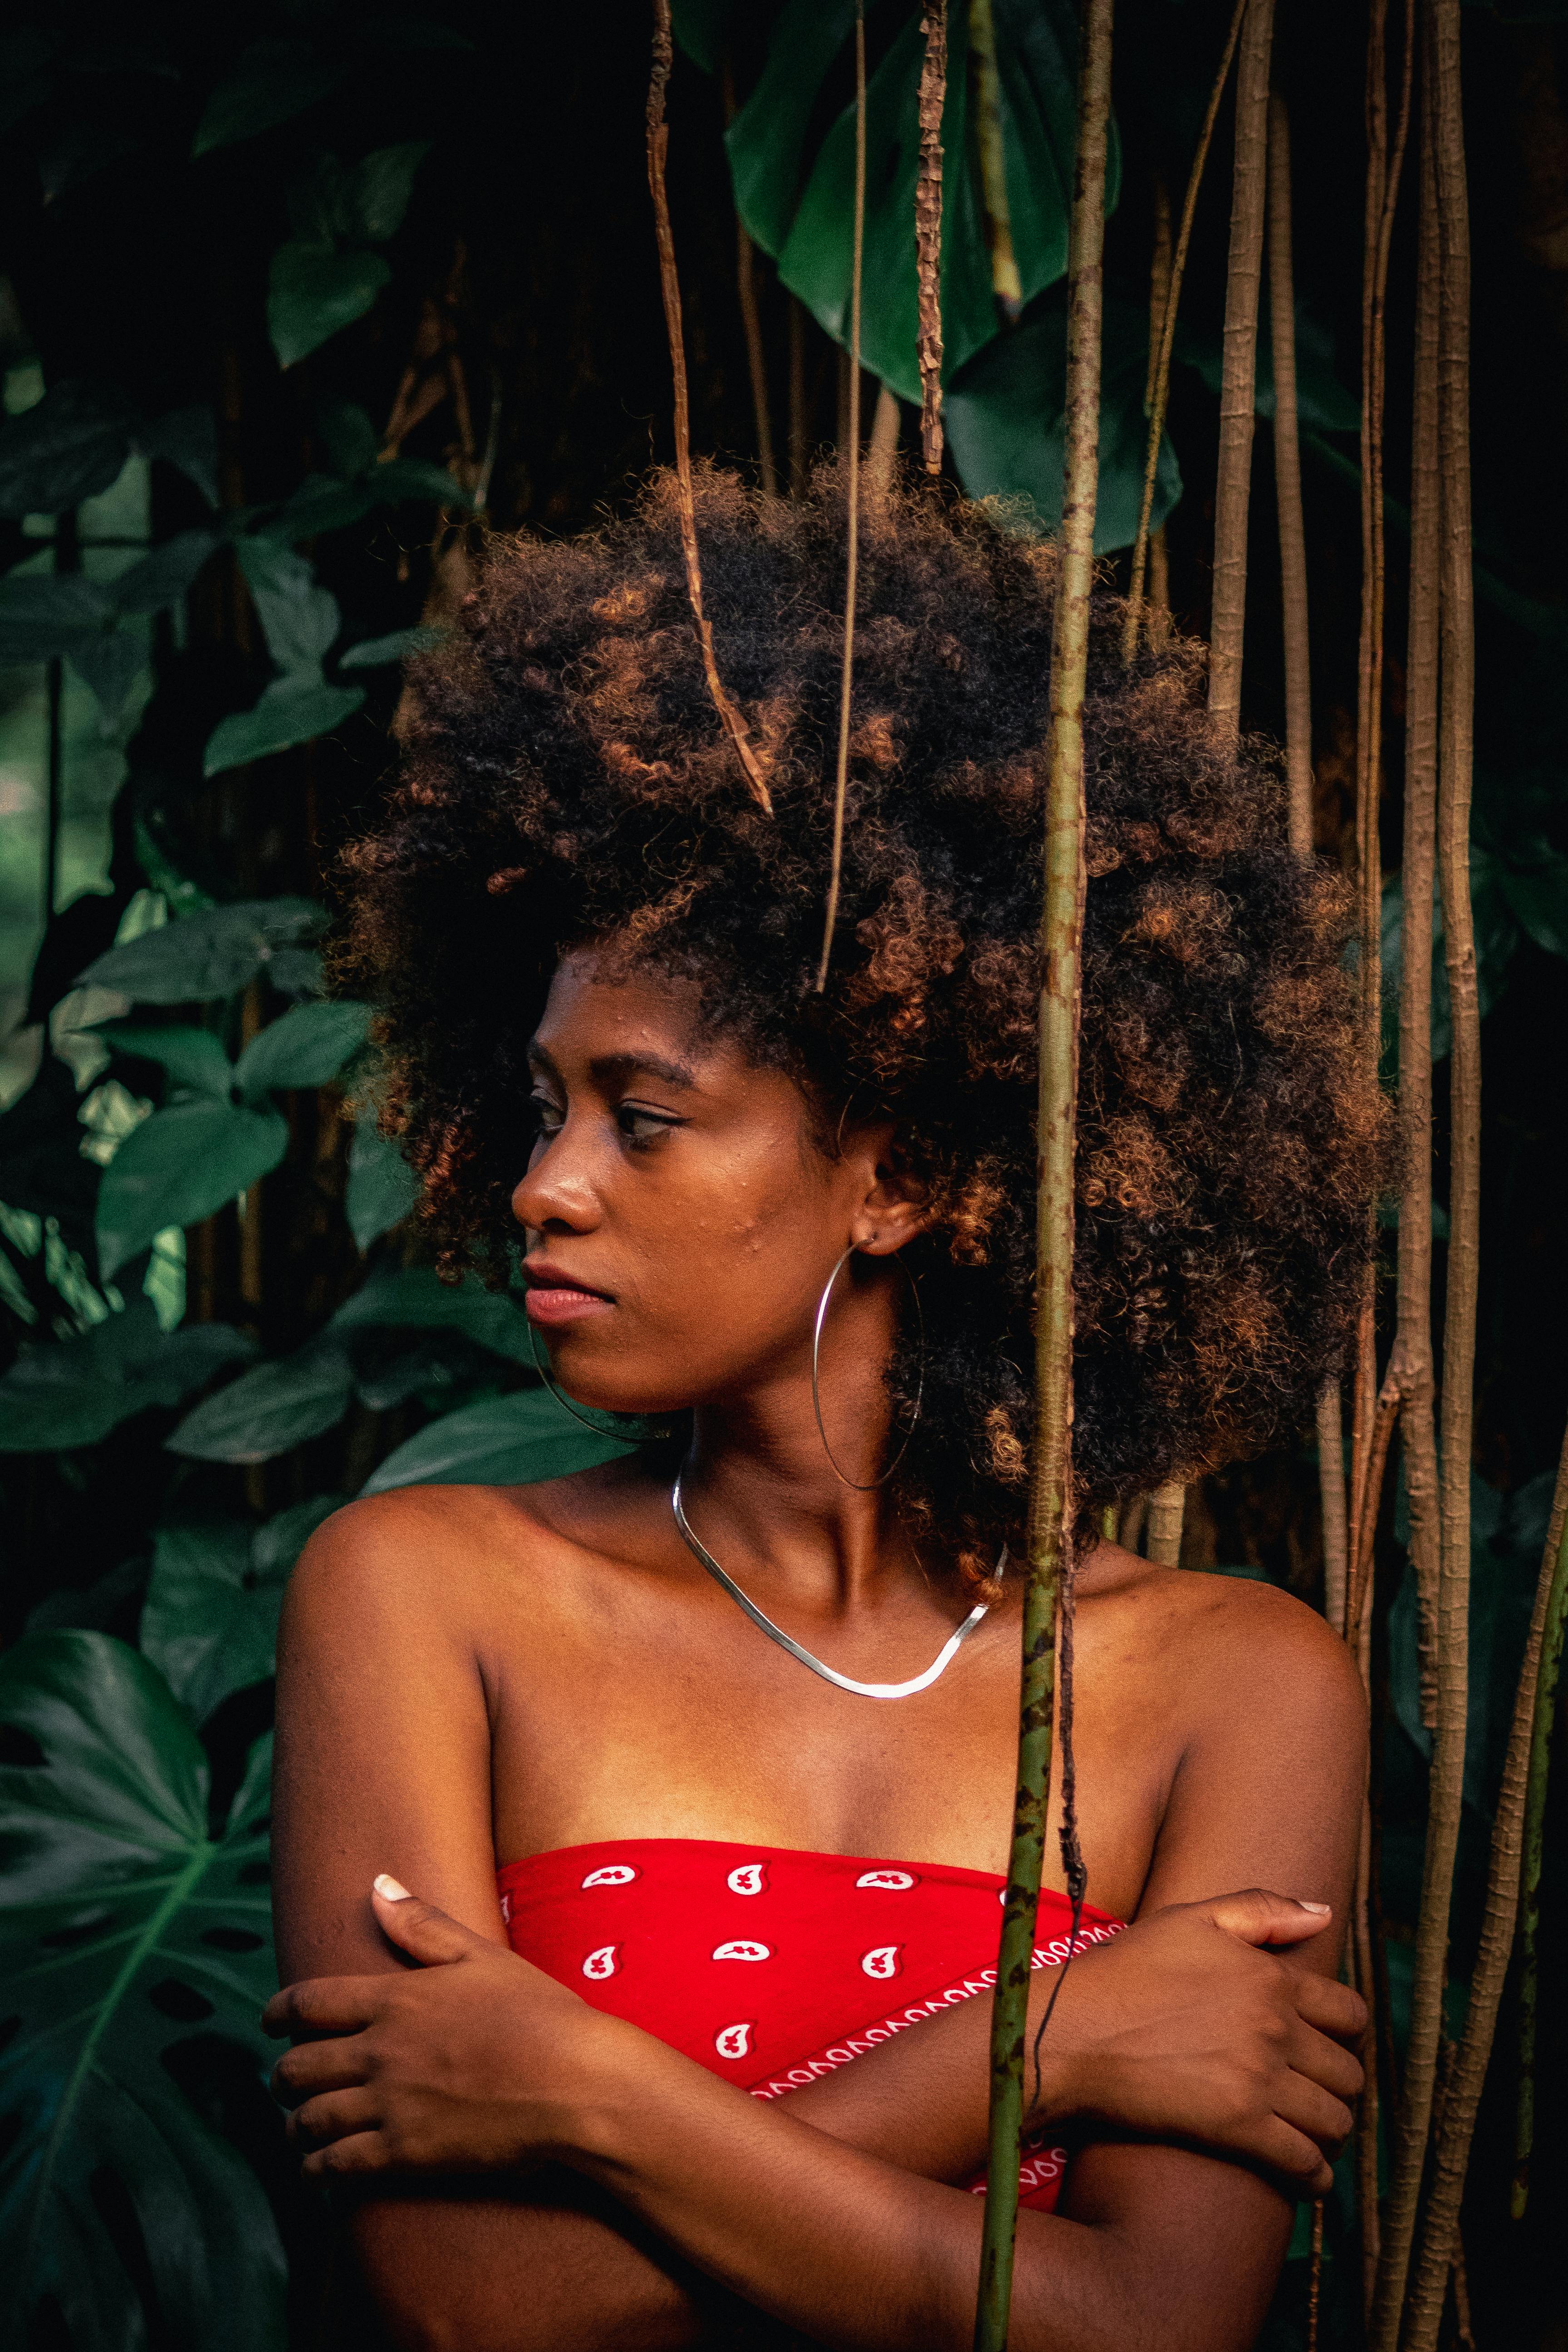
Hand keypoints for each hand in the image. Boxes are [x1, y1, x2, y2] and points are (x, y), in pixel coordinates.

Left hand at [264, 1876, 619, 2179]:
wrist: (574, 2084)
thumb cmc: (538, 2013)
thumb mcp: (482, 1956)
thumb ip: (422, 1923)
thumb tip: (377, 1884)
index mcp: (394, 1998)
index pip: (307, 2002)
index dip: (276, 2012)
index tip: (266, 2021)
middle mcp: (380, 2051)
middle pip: (297, 2066)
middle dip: (282, 2076)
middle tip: (285, 2081)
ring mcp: (389, 2105)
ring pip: (308, 2121)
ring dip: (295, 2125)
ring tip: (299, 2128)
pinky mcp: (404, 2154)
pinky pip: (335, 2166)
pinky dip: (316, 2168)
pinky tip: (319, 2167)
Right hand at [1044, 1888, 1364, 2196]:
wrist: (1073, 2032)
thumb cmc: (1125, 1972)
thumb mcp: (1190, 1919)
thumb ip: (1262, 1908)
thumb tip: (1323, 1913)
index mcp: (1271, 1977)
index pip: (1350, 2014)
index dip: (1348, 2034)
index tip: (1330, 2047)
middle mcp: (1275, 2028)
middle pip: (1348, 2072)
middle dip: (1340, 2086)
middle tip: (1318, 2093)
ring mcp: (1258, 2079)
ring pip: (1334, 2120)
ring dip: (1331, 2132)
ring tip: (1312, 2133)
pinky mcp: (1237, 2127)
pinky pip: (1304, 2163)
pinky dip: (1315, 2176)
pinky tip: (1307, 2176)